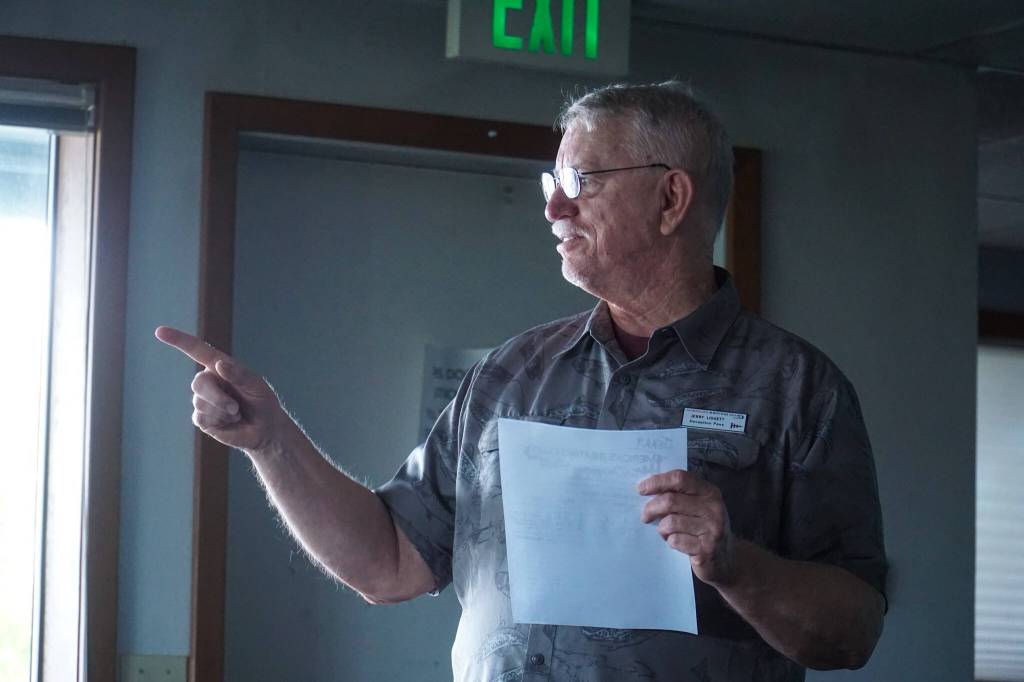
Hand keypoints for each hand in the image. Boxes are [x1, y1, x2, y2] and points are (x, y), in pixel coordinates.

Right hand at [154, 326, 287, 452]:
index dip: (179, 341)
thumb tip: (218, 364)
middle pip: (198, 383)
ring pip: (200, 402)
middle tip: (235, 408)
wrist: (265, 428)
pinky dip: (220, 421)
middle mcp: (209, 380)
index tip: (160, 331)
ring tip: (238, 413)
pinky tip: (230, 422)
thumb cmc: (262, 402)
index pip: (197, 350)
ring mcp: (203, 400)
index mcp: (220, 366)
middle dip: (217, 397)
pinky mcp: (202, 418)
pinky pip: (202, 418)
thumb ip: (239, 375)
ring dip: (223, 411)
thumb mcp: (256, 386)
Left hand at [638, 469, 735, 585]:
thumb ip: (679, 495)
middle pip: (670, 500)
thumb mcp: (698, 506)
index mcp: (710, 492)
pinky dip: (670, 541)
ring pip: (670, 522)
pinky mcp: (706, 549)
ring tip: (666, 532)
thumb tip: (647, 488)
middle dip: (651, 508)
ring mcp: (712, 529)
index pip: (680, 478)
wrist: (727, 560)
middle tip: (645, 516)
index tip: (641, 488)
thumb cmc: (704, 528)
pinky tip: (676, 542)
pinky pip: (675, 540)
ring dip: (661, 528)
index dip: (657, 481)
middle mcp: (714, 508)